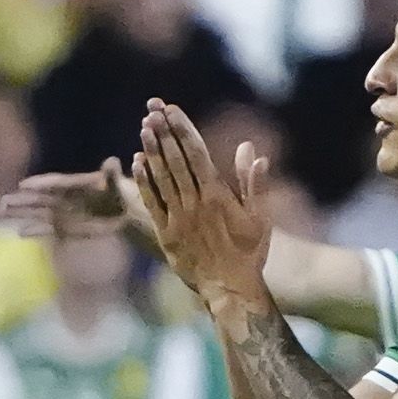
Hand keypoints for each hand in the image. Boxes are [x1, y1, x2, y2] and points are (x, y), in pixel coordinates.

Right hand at [0, 159, 157, 250]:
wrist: (122, 212)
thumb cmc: (118, 194)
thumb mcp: (117, 184)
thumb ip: (111, 175)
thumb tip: (112, 161)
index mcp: (73, 185)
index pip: (53, 183)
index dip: (39, 184)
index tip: (23, 185)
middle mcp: (62, 198)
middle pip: (39, 198)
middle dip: (21, 200)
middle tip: (2, 201)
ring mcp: (61, 213)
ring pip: (37, 212)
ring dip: (21, 213)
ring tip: (0, 211)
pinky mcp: (64, 229)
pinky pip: (47, 229)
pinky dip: (34, 231)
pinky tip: (19, 232)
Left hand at [130, 101, 271, 303]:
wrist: (230, 289)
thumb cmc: (249, 253)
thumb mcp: (259, 218)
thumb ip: (253, 183)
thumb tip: (251, 150)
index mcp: (217, 195)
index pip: (196, 153)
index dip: (182, 128)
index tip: (171, 109)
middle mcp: (195, 203)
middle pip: (176, 160)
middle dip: (164, 132)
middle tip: (152, 110)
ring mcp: (178, 218)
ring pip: (162, 177)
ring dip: (152, 151)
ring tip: (144, 128)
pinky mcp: (166, 233)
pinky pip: (152, 202)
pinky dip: (144, 181)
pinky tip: (138, 162)